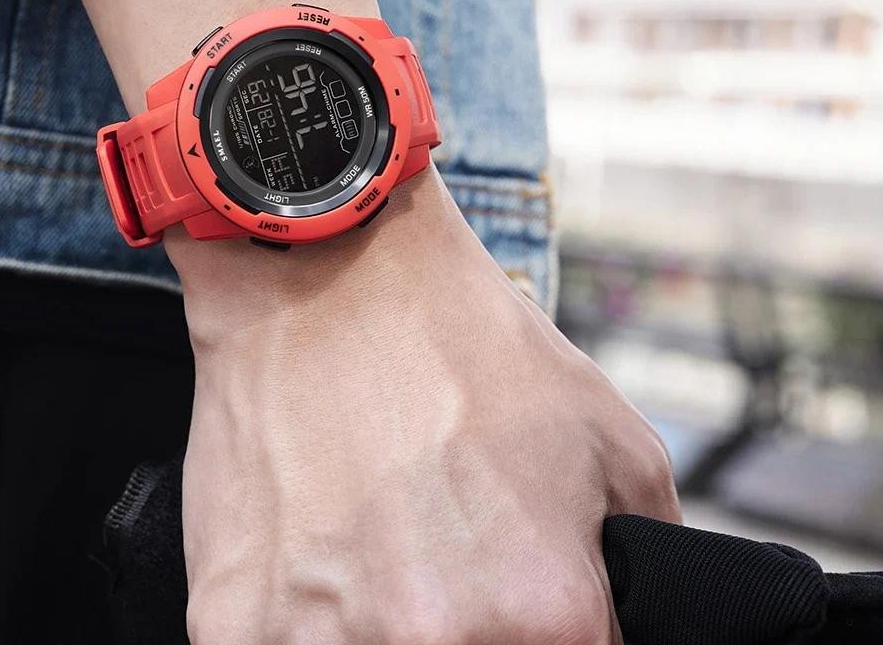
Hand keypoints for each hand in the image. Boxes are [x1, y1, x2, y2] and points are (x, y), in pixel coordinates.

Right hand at [173, 168, 679, 644]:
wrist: (329, 276)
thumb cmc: (462, 343)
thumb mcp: (612, 437)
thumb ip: (646, 557)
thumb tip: (633, 622)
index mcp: (545, 611)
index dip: (559, 626)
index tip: (526, 591)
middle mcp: (435, 643)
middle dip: (474, 622)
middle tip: (449, 546)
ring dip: (383, 620)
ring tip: (377, 534)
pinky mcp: (237, 624)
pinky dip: (307, 612)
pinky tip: (319, 536)